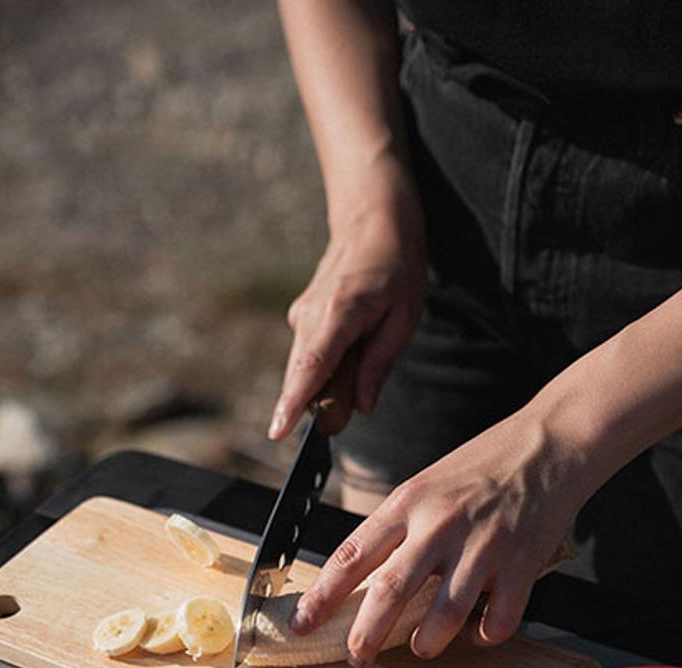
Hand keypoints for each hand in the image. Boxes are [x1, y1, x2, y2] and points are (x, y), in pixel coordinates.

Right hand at [269, 189, 425, 439]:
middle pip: (301, 375)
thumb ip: (379, 365)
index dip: (293, 402)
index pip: (310, 366)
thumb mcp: (404, 318)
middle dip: (316, 403)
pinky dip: (326, 366)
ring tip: (363, 349)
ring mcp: (301, 315)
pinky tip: (352, 346)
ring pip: (304, 368)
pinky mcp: (301, 319)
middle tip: (348, 403)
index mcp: (339, 311)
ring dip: (327, 382)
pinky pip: (309, 357)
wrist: (372, 222)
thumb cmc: (396, 267)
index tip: (277, 431)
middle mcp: (310, 314)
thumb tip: (361, 407)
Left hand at [289, 409, 584, 662]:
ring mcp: (483, 545)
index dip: (321, 596)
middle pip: (389, 591)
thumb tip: (360, 582)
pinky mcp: (523, 562)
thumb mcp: (424, 486)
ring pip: (444, 615)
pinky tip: (477, 634)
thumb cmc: (480, 467)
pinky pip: (498, 619)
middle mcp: (440, 524)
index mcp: (408, 503)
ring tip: (421, 646)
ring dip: (427, 643)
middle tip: (356, 657)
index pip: (351, 556)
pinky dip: (484, 636)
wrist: (549, 442)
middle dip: (366, 635)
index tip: (302, 624)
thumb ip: (396, 531)